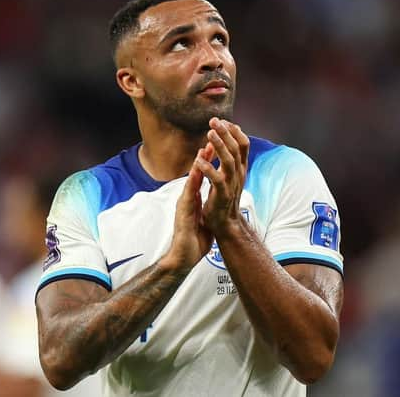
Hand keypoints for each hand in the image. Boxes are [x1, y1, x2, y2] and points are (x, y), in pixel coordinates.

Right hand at [162, 146, 214, 273]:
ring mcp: (184, 204)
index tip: (216, 148)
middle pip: (196, 175)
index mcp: (193, 200)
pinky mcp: (183, 212)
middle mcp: (188, 199)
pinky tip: (196, 171)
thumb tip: (212, 202)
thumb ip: (205, 209)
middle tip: (211, 140)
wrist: (183, 258)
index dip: (209, 163)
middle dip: (204, 158)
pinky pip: (189, 194)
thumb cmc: (194, 241)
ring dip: (197, 165)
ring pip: (191, 180)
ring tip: (203, 149)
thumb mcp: (203, 220)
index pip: (201, 178)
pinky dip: (193, 181)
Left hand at [194, 118, 249, 232]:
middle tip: (214, 120)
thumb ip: (229, 159)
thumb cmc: (223, 198)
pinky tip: (199, 160)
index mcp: (240, 168)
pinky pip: (217, 179)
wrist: (225, 223)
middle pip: (236, 148)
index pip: (243, 144)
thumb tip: (227, 140)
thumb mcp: (229, 176)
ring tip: (209, 133)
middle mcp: (239, 174)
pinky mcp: (222, 195)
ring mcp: (232, 184)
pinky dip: (209, 168)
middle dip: (225, 133)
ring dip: (219, 146)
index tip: (223, 120)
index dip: (234, 131)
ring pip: (229, 161)